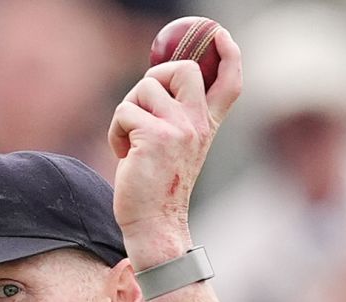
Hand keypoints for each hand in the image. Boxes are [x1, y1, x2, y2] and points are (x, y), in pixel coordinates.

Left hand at [107, 28, 241, 269]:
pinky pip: (124, 111)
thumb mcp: (175, 148)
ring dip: (127, 112)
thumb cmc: (156, 188)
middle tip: (143, 102)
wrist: (153, 224)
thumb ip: (176, 118)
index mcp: (207, 127)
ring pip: (144, 88)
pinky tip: (124, 154)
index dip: (228, 53)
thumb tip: (157, 81)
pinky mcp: (154, 136)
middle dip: (156, 75)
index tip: (218, 34)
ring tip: (131, 141)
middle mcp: (199, 125)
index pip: (230, 83)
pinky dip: (116, 131)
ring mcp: (179, 129)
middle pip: (184, 69)